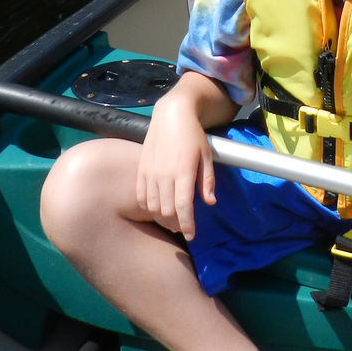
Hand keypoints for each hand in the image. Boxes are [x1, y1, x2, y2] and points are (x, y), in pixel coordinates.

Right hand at [136, 82, 214, 240]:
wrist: (171, 116)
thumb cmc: (193, 135)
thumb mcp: (206, 156)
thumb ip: (207, 180)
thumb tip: (210, 202)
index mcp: (183, 171)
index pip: (183, 207)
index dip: (188, 224)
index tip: (192, 235)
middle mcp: (164, 174)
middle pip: (166, 211)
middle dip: (176, 224)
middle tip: (184, 226)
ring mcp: (150, 173)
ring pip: (153, 207)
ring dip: (162, 218)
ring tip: (172, 220)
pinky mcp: (141, 170)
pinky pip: (141, 196)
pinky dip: (149, 208)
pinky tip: (157, 209)